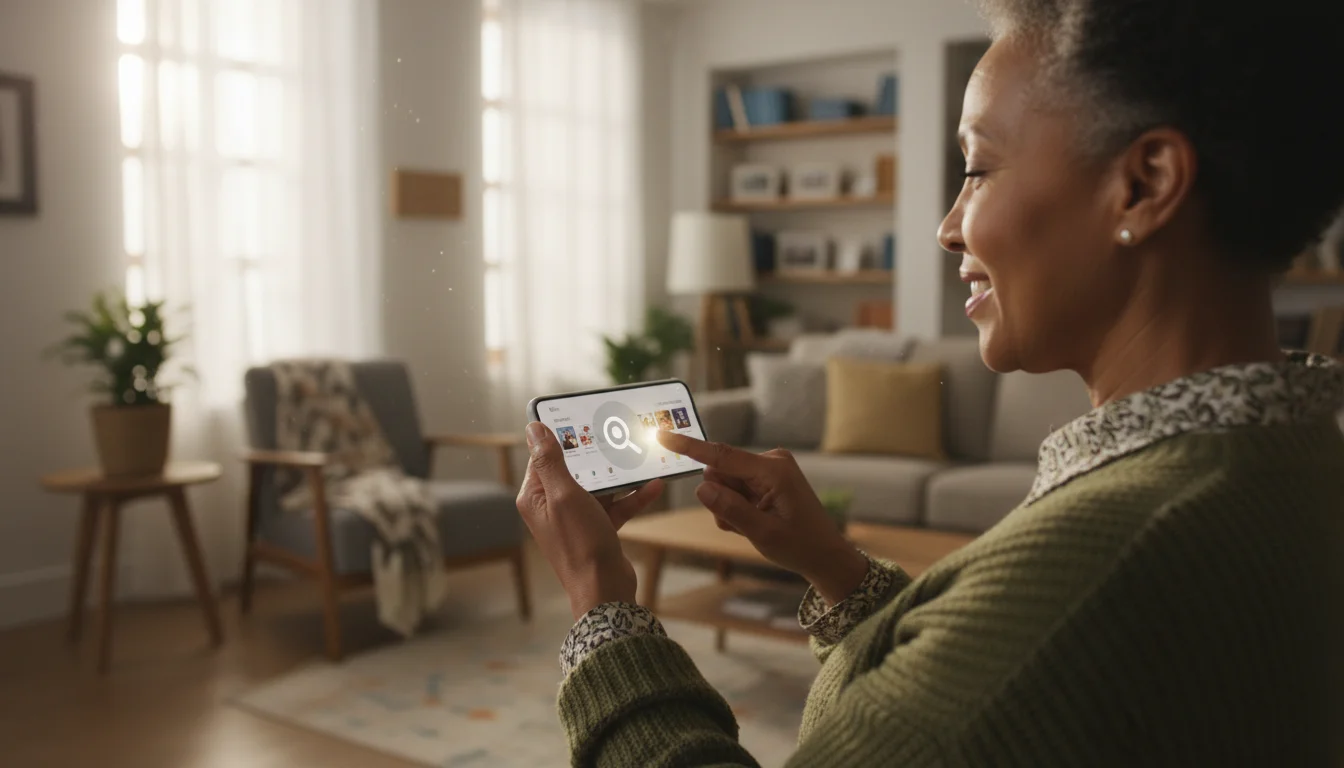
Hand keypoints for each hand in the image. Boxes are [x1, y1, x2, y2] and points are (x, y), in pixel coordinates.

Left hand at [516, 422, 664, 618]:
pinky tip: (653, 486)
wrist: (605, 590)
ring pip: (598, 487)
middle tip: (616, 434)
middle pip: (574, 470)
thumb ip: (550, 461)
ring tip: (638, 456)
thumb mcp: (564, 495)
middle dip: (596, 454)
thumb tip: (534, 428)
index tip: (582, 420)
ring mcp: (576, 519)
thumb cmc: (580, 544)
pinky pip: (615, 506)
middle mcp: (553, 507)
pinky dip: (632, 497)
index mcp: (536, 497)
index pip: (543, 458)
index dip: (561, 439)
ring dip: (619, 475)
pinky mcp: (598, 529)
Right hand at [657, 432, 867, 604]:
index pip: (722, 456)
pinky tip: (756, 522)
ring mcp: (769, 468)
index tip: (664, 435)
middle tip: (744, 524)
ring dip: (730, 508)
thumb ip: (730, 510)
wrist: (825, 555)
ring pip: (724, 484)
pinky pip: (735, 489)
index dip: (690, 447)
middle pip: (720, 473)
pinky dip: (738, 508)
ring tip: (754, 526)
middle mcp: (771, 461)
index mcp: (773, 470)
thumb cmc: (800, 545)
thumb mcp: (762, 533)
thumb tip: (701, 488)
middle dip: (721, 500)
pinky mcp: (766, 477)